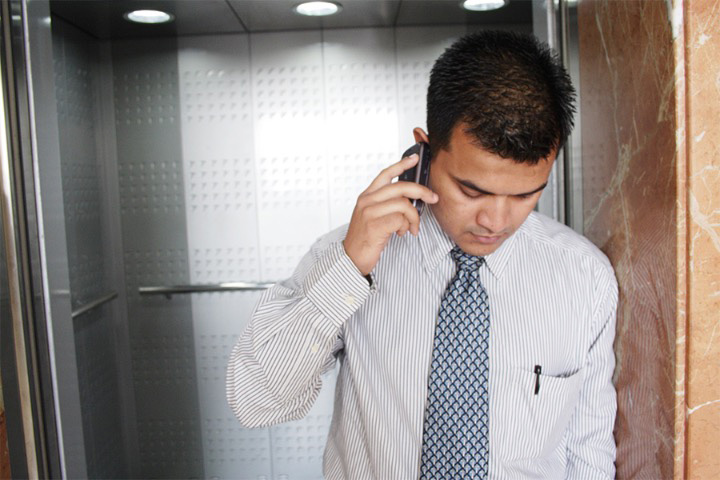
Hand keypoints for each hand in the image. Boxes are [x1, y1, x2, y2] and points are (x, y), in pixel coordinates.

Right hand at [343, 154, 438, 275]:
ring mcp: (370, 212)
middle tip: (432, 198)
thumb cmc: (364, 239)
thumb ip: (385, 204)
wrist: (351, 258)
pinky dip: (406, 227)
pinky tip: (401, 233)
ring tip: (411, 227)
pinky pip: (400, 219)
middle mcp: (367, 201)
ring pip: (404, 205)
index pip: (385, 174)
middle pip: (401, 187)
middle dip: (422, 192)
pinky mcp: (375, 225)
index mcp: (366, 196)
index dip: (401, 165)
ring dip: (414, 218)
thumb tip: (410, 199)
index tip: (414, 159)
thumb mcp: (371, 216)